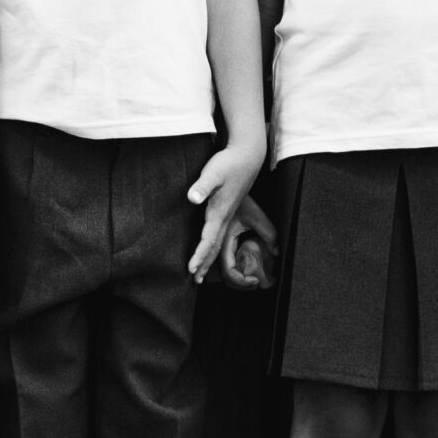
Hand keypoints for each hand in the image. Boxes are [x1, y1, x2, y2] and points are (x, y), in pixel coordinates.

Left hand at [185, 140, 265, 281]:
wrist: (246, 156)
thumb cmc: (229, 163)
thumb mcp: (213, 173)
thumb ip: (203, 186)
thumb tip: (192, 198)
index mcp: (220, 213)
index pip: (208, 240)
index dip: (200, 255)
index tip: (191, 269)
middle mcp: (224, 217)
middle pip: (214, 246)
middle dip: (204, 263)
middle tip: (195, 280)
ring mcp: (226, 214)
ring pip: (217, 241)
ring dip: (208, 256)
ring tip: (200, 270)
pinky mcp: (226, 208)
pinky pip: (217, 232)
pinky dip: (211, 244)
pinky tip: (208, 246)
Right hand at [218, 195, 276, 288]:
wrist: (232, 181)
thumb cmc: (243, 199)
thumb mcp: (257, 215)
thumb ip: (268, 233)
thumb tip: (277, 252)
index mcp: (224, 238)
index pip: (227, 268)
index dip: (239, 279)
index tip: (255, 279)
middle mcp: (220, 241)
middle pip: (223, 271)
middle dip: (237, 281)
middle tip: (254, 284)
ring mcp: (222, 238)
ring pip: (224, 265)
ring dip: (236, 276)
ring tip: (251, 280)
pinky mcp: (226, 235)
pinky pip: (229, 256)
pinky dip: (236, 266)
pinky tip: (245, 267)